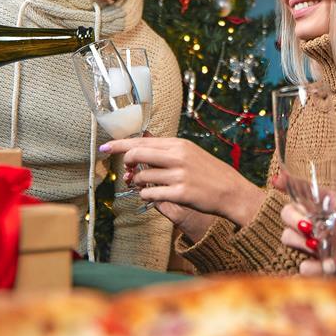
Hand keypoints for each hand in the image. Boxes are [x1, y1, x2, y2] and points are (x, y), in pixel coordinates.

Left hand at [99, 137, 264, 225]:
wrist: (231, 191)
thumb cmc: (209, 173)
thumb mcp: (190, 153)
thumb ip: (167, 151)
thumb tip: (141, 146)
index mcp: (178, 144)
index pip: (142, 140)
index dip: (120, 144)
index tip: (104, 147)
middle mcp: (178, 156)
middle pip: (137, 154)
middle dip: (126, 163)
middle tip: (127, 171)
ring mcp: (179, 175)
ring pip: (142, 177)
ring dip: (138, 183)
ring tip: (145, 186)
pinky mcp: (180, 193)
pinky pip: (150, 194)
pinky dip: (146, 195)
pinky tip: (152, 195)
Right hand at [279, 181, 335, 277]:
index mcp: (335, 209)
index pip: (307, 192)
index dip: (289, 184)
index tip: (278, 179)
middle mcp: (323, 226)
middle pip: (289, 215)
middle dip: (292, 218)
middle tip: (308, 227)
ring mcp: (321, 249)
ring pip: (289, 239)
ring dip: (301, 244)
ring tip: (323, 251)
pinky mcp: (323, 271)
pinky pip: (303, 268)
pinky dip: (312, 269)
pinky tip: (332, 269)